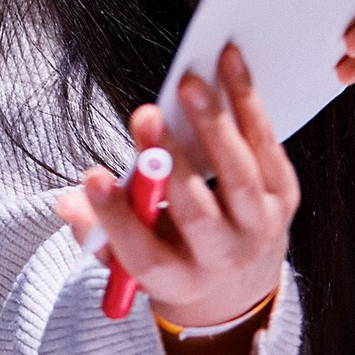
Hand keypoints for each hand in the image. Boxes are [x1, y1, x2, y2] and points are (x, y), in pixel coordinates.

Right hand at [54, 43, 296, 329]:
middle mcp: (221, 259)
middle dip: (168, 163)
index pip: (143, 254)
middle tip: (145, 118)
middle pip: (195, 213)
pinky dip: (247, 105)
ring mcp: (259, 228)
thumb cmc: (173, 260)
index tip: (94, 176)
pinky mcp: (284, 197)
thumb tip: (70, 203)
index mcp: (175, 280)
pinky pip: (267, 147)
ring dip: (212, 126)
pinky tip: (229, 68)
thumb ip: (97, 231)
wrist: (238, 286)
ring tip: (189, 85)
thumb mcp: (127, 260)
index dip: (116, 216)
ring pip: (238, 177)